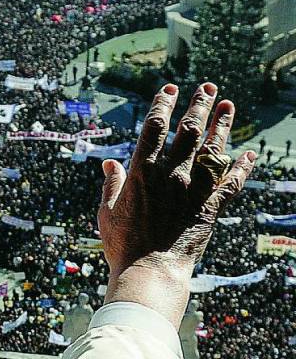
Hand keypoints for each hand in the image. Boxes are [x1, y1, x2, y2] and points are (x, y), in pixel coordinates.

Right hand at [97, 81, 254, 327]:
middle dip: (199, 105)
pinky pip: (233, 182)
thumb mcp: (107, 212)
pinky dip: (244, 167)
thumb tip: (109, 164)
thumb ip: (111, 185)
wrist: (151, 270)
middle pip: (189, 130)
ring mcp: (194, 189)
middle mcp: (172, 174)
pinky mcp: (211, 206)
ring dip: (222, 125)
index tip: (170, 90)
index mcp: (142, 171)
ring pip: (214, 148)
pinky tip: (250, 154)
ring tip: (227, 106)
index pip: (155, 127)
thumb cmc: (123, 245)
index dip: (163, 104)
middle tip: (207, 88)